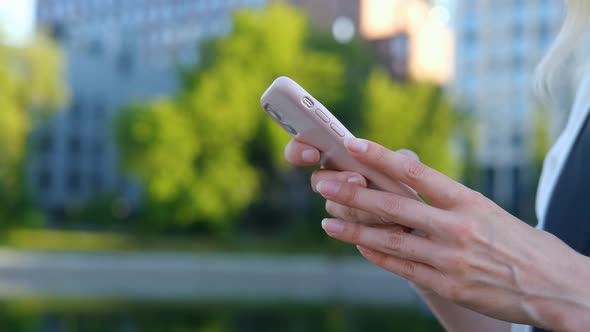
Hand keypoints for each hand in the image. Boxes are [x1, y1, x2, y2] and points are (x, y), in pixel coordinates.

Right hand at [285, 139, 419, 224]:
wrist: (417, 213)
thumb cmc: (407, 179)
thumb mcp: (404, 164)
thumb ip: (390, 159)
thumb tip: (380, 159)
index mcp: (334, 156)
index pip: (300, 151)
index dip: (299, 152)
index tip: (312, 154)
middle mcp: (330, 183)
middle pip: (319, 182)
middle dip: (338, 180)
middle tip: (359, 179)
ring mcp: (338, 208)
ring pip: (336, 209)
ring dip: (361, 207)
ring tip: (388, 208)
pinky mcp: (350, 232)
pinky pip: (352, 233)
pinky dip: (373, 229)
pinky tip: (394, 226)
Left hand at [314, 137, 589, 330]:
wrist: (554, 286)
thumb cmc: (519, 242)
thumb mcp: (487, 210)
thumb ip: (448, 199)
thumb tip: (410, 178)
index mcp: (468, 201)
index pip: (417, 172)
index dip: (381, 158)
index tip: (353, 144)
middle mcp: (456, 227)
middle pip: (394, 205)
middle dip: (354, 194)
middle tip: (324, 184)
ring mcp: (450, 258)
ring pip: (391, 239)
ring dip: (354, 229)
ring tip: (327, 220)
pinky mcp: (448, 285)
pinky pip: (403, 268)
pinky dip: (377, 255)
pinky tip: (358, 245)